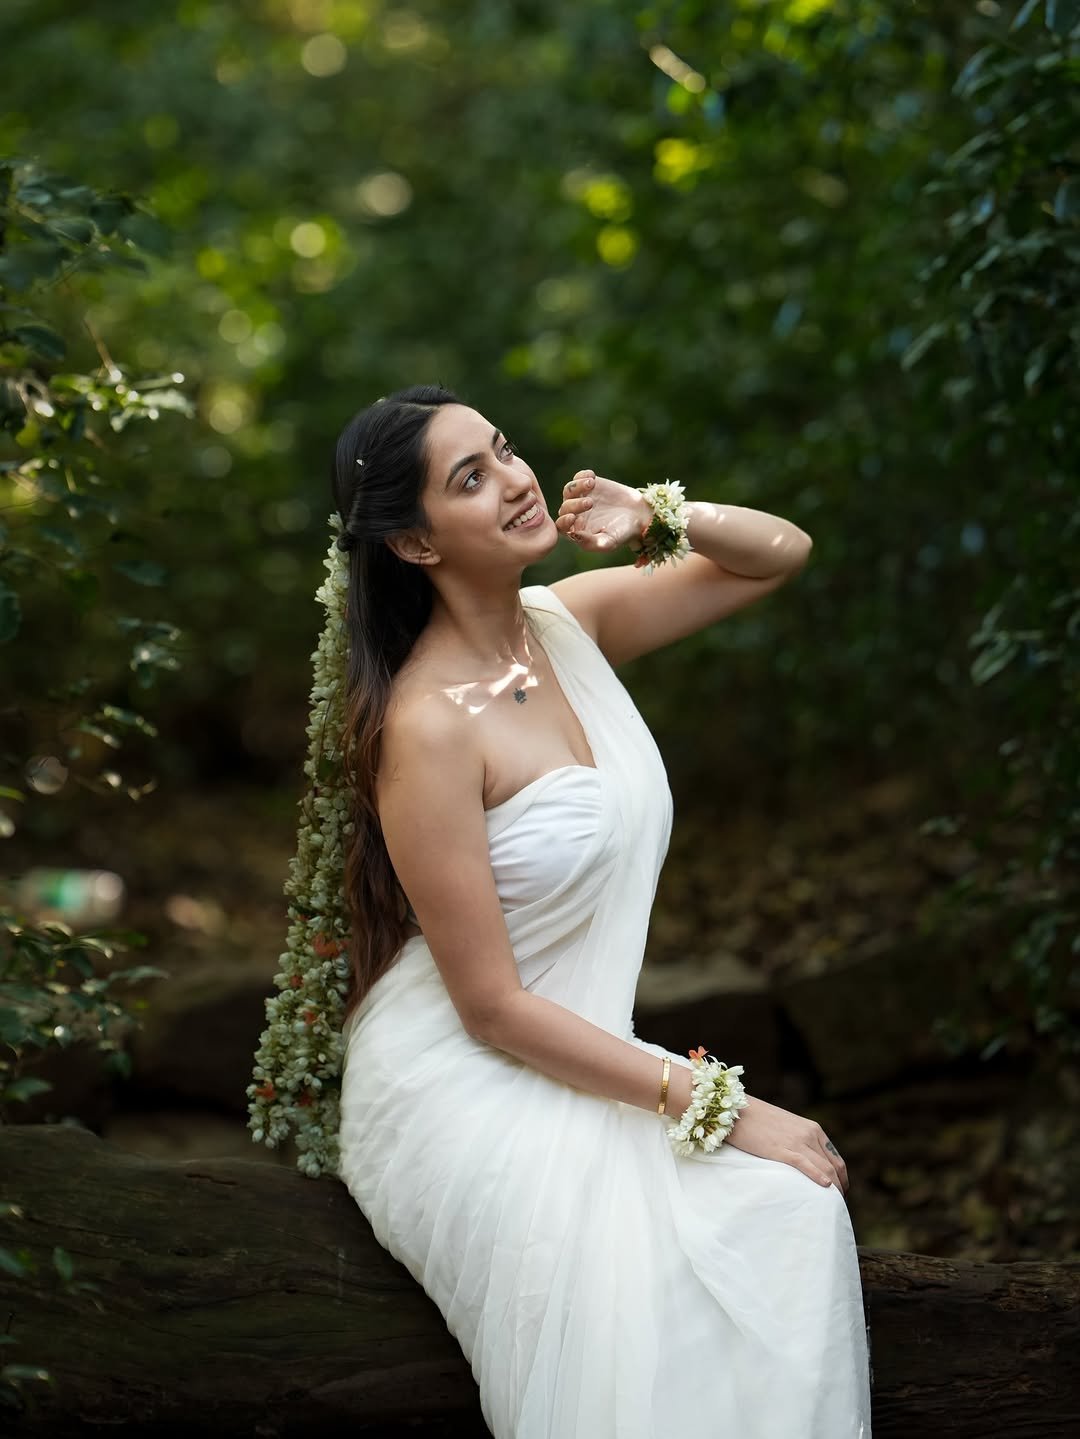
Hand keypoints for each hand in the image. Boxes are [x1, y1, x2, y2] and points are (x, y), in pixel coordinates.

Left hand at [555, 470, 651, 553]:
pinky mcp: (590, 485)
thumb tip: (573, 535)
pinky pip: (579, 477)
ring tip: (591, 484)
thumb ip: (591, 542)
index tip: (573, 517)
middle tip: (590, 503)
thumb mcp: (609, 542)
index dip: (563, 522)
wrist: (638, 515)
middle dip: (575, 504)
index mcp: (576, 531)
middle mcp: (575, 514)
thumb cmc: (623, 533)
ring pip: (569, 490)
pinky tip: (593, 477)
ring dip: (577, 487)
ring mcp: (581, 497)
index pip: (562, 527)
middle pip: (565, 507)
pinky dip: (583, 475)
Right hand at [724, 1093, 849, 1193]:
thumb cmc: (760, 1119)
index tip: (839, 1192)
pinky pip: (806, 1165)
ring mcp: (796, 1141)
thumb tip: (807, 1161)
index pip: (836, 1159)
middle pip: (834, 1167)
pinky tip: (825, 1187)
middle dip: (840, 1187)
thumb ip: (800, 1141)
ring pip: (825, 1168)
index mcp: (813, 1129)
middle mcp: (809, 1134)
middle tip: (838, 1204)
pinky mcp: (781, 1149)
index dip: (841, 1179)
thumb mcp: (788, 1127)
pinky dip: (818, 1177)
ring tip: (833, 1206)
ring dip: (833, 1188)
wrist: (739, 1110)